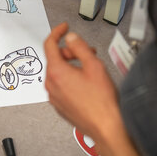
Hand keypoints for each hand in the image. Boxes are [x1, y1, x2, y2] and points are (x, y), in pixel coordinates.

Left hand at [44, 23, 149, 155]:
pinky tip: (86, 83)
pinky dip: (70, 79)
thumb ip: (80, 47)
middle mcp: (51, 85)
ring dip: (71, 66)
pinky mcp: (60, 106)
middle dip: (70, 52)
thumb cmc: (102, 101)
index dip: (57, 32)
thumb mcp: (94, 65)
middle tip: (87, 52)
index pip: (49, 44)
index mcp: (56, 72)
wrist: (106, 128)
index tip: (63, 27)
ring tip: (90, 69)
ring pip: (58, 73)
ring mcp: (54, 97)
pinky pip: (61, 86)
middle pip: (55, 59)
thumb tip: (71, 37)